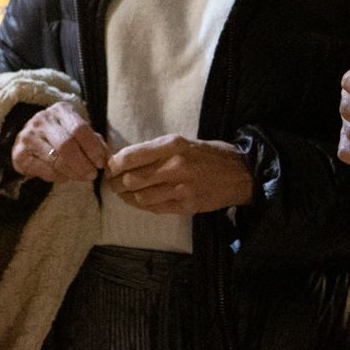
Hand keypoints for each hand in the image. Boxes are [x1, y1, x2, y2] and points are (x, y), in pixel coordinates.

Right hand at [12, 103, 108, 184]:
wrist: (30, 138)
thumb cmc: (61, 134)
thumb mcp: (78, 131)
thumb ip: (94, 141)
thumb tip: (106, 158)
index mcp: (60, 110)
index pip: (80, 129)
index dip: (93, 148)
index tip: (100, 163)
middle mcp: (42, 120)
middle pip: (67, 145)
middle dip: (83, 164)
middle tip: (92, 175)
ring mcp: (28, 136)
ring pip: (56, 160)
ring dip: (73, 173)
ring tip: (80, 176)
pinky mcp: (19, 154)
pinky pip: (44, 170)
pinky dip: (58, 177)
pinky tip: (63, 176)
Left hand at [106, 135, 253, 214]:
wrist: (240, 173)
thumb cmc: (208, 154)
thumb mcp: (182, 142)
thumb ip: (156, 150)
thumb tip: (125, 159)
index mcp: (172, 145)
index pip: (131, 157)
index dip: (114, 164)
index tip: (109, 166)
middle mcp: (175, 166)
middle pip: (132, 179)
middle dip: (116, 182)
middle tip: (111, 182)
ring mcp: (181, 188)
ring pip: (140, 196)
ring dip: (126, 196)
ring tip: (122, 193)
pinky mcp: (186, 206)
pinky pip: (154, 208)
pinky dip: (141, 205)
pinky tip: (138, 200)